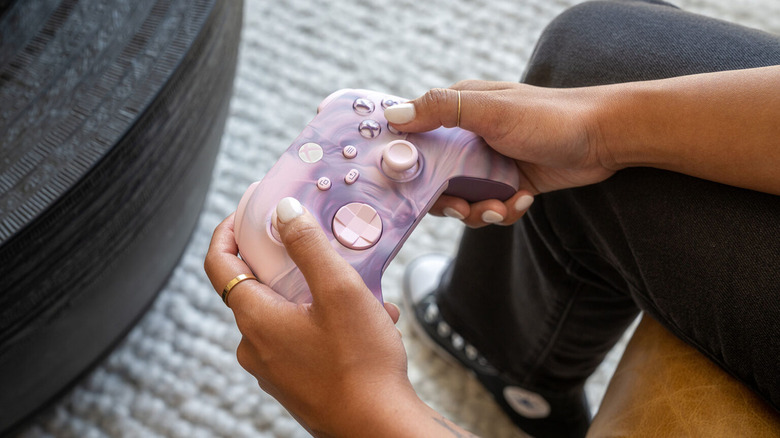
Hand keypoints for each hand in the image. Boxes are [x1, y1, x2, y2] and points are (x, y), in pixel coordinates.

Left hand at [204, 200, 413, 435]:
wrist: (378, 427)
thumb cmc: (360, 363)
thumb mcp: (339, 291)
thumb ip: (308, 245)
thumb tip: (283, 211)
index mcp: (255, 319)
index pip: (219, 263)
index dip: (230, 229)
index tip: (251, 209)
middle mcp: (255, 346)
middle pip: (257, 286)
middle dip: (292, 262)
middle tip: (323, 246)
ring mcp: (273, 369)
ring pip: (287, 313)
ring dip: (320, 295)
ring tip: (367, 294)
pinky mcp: (294, 383)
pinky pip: (301, 339)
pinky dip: (328, 323)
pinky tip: (371, 324)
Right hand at [386, 80, 616, 225]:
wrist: (605, 138)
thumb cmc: (550, 116)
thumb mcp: (491, 110)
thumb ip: (442, 110)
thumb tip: (393, 116)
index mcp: (457, 111)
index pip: (414, 138)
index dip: (405, 164)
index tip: (406, 186)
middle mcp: (468, 137)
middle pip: (434, 179)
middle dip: (447, 201)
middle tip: (463, 207)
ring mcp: (488, 162)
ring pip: (462, 200)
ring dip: (479, 212)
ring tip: (502, 207)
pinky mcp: (508, 183)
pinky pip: (490, 208)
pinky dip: (503, 212)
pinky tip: (524, 202)